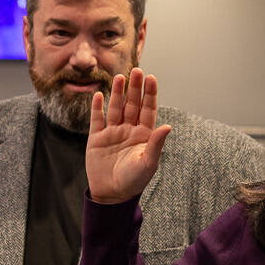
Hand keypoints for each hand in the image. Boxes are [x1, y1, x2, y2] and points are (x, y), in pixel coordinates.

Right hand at [87, 69, 172, 203]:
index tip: (151, 78)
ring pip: (115, 108)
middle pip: (132, 104)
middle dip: (134, 88)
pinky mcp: (97, 138)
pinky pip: (97, 119)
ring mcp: (112, 133)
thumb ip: (156, 144)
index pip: (148, 109)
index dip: (149, 94)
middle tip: (136, 70)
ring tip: (119, 77)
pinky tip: (99, 96)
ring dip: (117, 93)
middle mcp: (129, 130)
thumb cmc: (134, 181)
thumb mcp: (148, 163)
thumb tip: (167, 126)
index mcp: (144, 135)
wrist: (111, 194)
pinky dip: (97, 107)